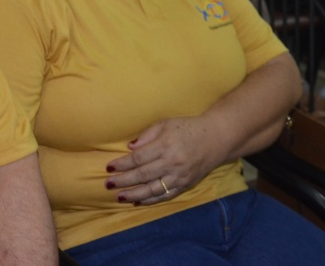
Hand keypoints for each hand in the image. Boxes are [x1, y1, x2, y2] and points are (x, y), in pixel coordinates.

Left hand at [104, 116, 221, 205]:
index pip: (139, 158)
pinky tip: (138, 201)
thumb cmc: (188, 128)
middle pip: (143, 174)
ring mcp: (179, 176)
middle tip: (108, 184)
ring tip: (119, 197)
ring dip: (134, 194)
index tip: (109, 167)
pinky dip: (151, 200)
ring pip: (153, 189)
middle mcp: (172, 162)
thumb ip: (147, 135)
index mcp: (166, 144)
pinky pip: (165, 195)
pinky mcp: (186, 185)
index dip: (123, 164)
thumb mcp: (166, 124)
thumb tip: (130, 148)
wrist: (216, 138)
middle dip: (124, 180)